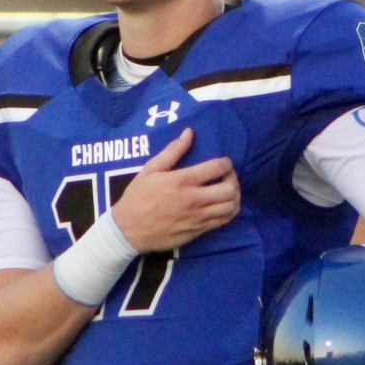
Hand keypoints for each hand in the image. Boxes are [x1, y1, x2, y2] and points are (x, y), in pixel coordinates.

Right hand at [110, 128, 239, 252]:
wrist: (129, 230)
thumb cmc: (138, 197)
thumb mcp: (150, 169)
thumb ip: (172, 151)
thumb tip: (189, 133)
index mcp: (182, 181)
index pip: (217, 168)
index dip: (226, 163)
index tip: (224, 163)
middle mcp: (194, 199)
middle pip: (229, 189)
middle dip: (234, 179)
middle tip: (228, 176)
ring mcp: (197, 217)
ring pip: (230, 207)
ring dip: (235, 196)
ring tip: (229, 190)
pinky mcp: (198, 231)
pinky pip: (223, 221)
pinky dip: (229, 211)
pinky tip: (224, 205)